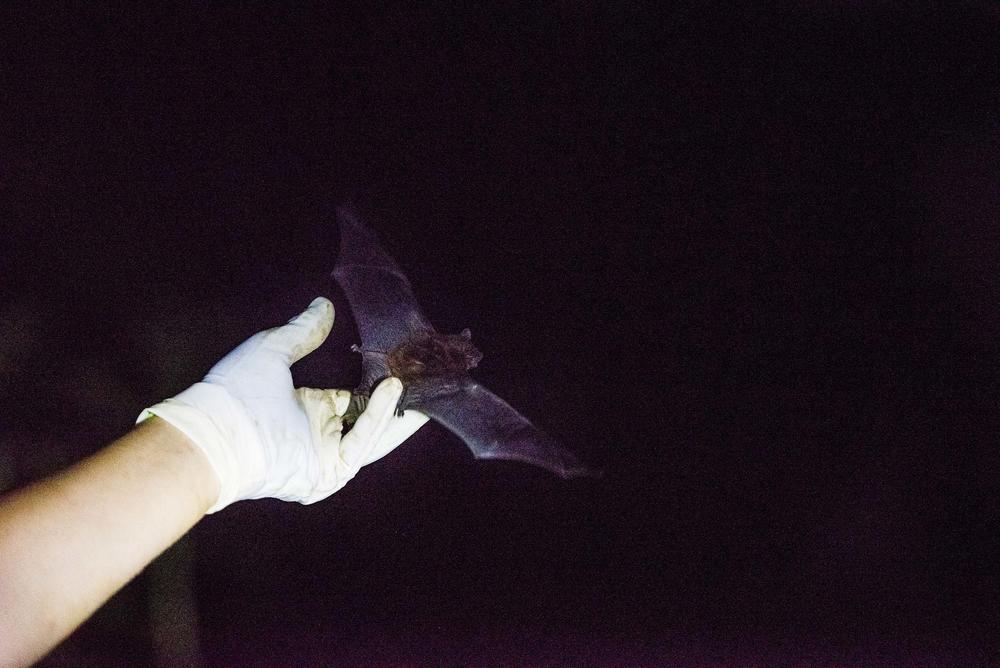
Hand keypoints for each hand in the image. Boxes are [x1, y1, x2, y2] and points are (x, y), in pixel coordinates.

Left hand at [137, 297, 427, 511]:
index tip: (399, 361)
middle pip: (370, 417)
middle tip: (425, 378)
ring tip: (427, 387)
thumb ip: (303, 331)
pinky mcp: (330, 470)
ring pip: (374, 433)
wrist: (215, 434)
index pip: (353, 396)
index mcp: (306, 407)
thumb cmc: (236, 391)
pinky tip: (394, 390)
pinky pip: (361, 443)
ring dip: (399, 411)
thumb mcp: (273, 350)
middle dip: (398, 400)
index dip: (376, 380)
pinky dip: (380, 418)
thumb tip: (324, 305)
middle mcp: (320, 433)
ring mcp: (326, 454)